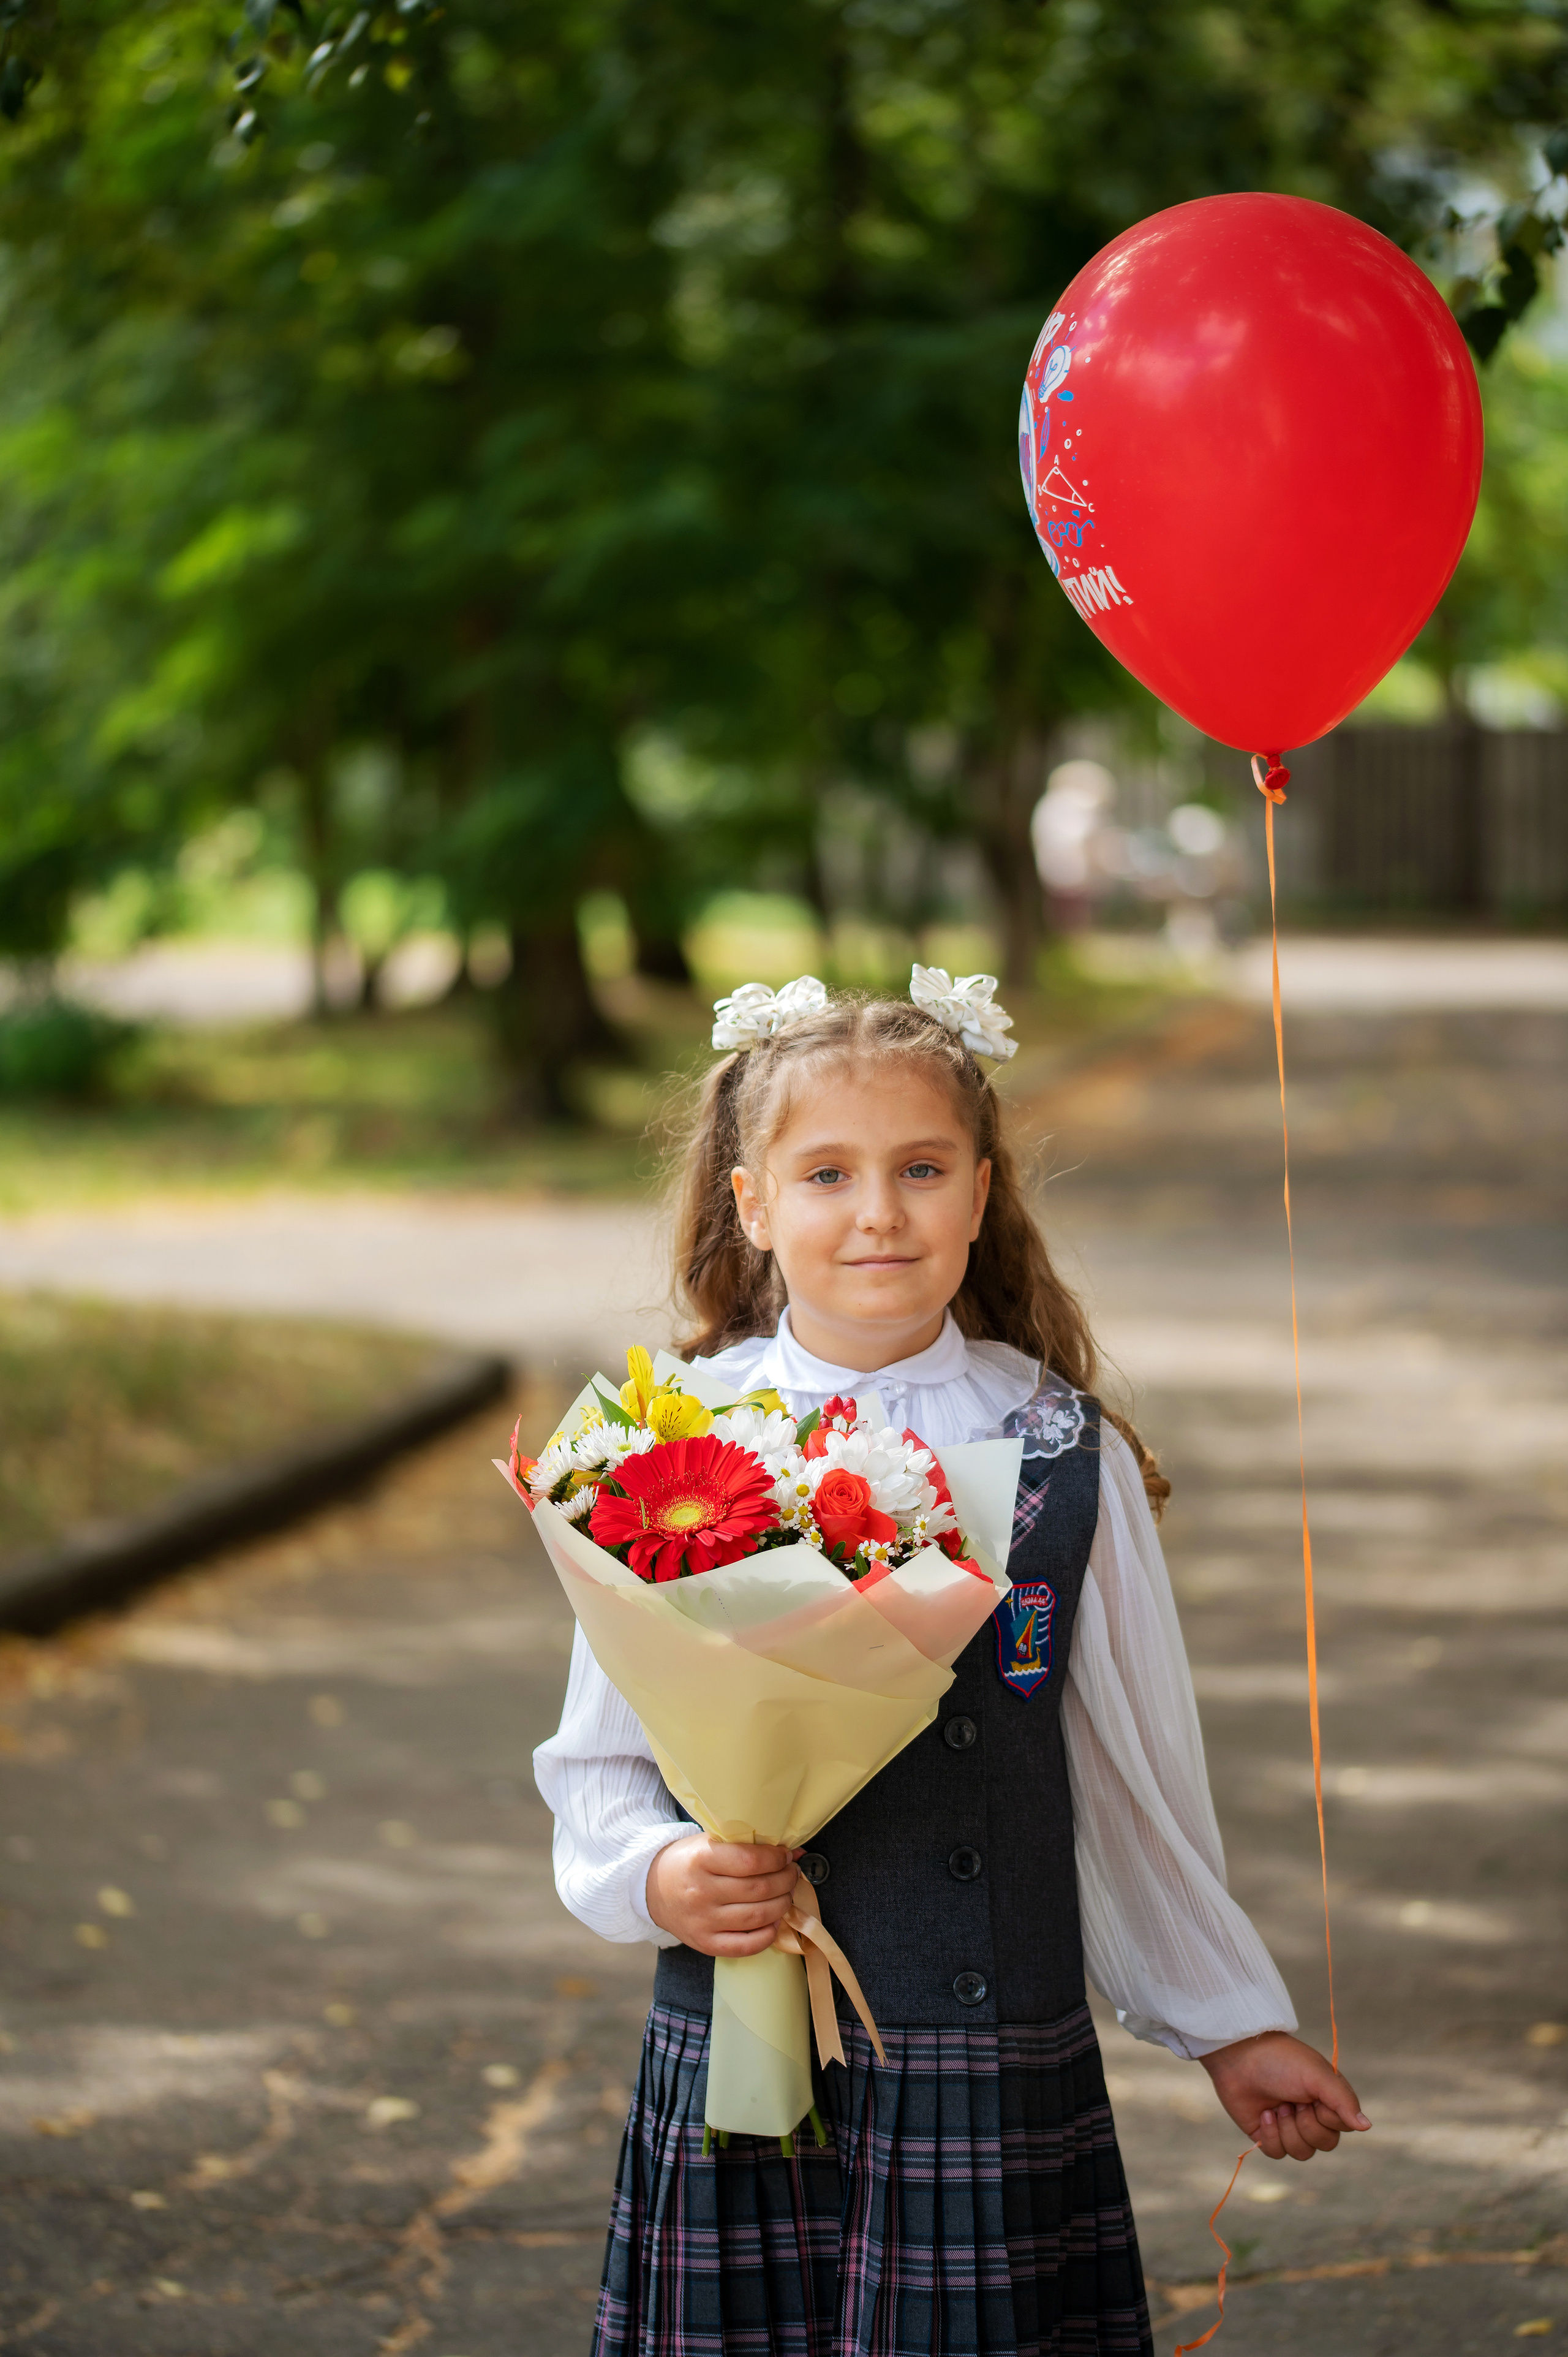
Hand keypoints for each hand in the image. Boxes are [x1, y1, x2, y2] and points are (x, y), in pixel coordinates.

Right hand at [645, 1834, 799, 1956]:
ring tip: (786, 1893)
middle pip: (758, 1889)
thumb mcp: (709, 1843)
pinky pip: (746, 1945)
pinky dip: (768, 1934)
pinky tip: (774, 1921)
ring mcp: (703, 1921)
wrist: (653, 1890)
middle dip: (785, 1879)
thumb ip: (746, 1845)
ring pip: (757, 1916)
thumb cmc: (688, 1862)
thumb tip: (795, 1852)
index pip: (749, 1860)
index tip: (785, 1855)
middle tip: (791, 1873)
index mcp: (701, 1859)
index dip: (776, 1858)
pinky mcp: (705, 1943)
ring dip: (782, 1904)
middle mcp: (701, 1892)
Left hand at [1199, 2031, 1370, 2161]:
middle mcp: (1311, 2114)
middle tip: (1292, 2100)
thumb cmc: (1281, 2061)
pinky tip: (1264, 2115)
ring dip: (1287, 2130)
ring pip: (1302, 2153)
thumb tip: (1366, 2127)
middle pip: (1324, 2144)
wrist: (1239, 2057)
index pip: (1342, 2128)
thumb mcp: (1316, 2075)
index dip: (1327, 2117)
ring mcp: (1289, 2126)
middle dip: (1305, 2124)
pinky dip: (1270, 2136)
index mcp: (1328, 2099)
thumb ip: (1343, 2101)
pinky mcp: (1267, 2135)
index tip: (1313, 2097)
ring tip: (1277, 2106)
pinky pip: (1277, 2154)